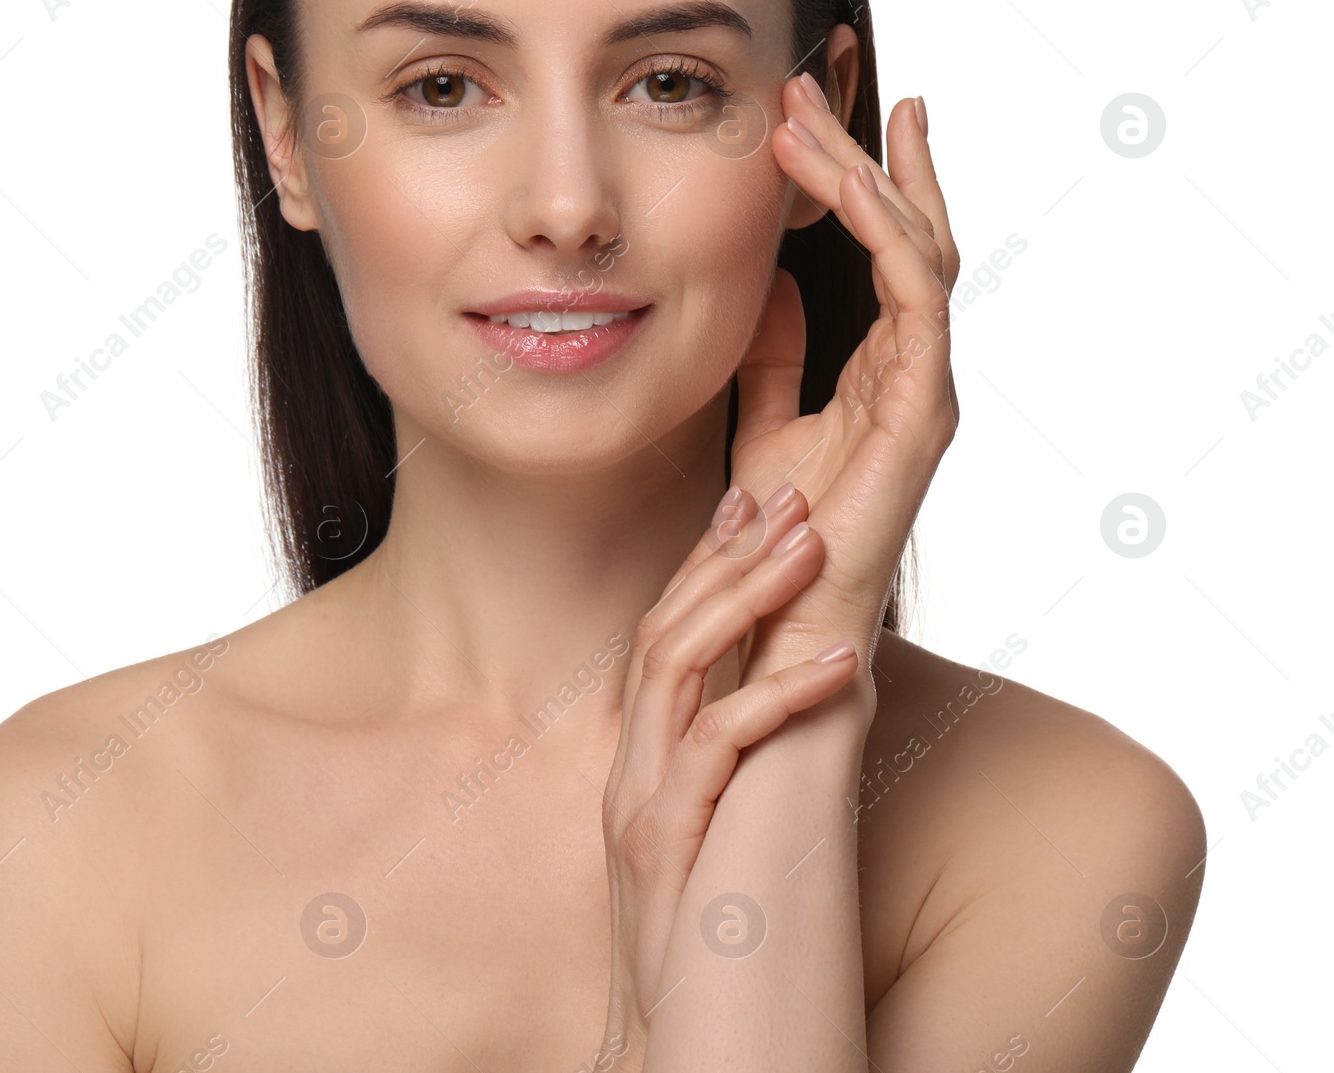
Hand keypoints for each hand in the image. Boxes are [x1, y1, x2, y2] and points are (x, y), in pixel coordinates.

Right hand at [597, 485, 859, 1069]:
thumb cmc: (729, 973)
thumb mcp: (729, 854)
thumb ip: (741, 780)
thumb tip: (798, 713)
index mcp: (644, 772)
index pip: (665, 641)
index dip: (706, 564)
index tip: (755, 501)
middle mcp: (630, 781)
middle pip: (660, 632)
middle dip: (724, 555)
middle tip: (788, 495)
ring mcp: (642, 814)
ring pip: (669, 666)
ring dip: (742, 596)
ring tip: (812, 545)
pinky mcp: (668, 856)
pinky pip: (713, 750)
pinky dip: (774, 696)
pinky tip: (838, 665)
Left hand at [731, 77, 960, 697]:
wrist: (780, 619)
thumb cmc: (774, 538)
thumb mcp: (763, 420)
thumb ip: (776, 357)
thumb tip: (775, 285)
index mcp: (881, 368)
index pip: (884, 252)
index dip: (857, 179)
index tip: (810, 116)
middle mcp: (913, 369)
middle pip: (907, 234)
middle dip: (863, 154)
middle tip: (813, 83)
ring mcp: (925, 387)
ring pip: (916, 250)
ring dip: (866, 175)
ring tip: (810, 117)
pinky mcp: (921, 412)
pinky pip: (915, 299)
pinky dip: (887, 234)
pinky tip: (848, 186)